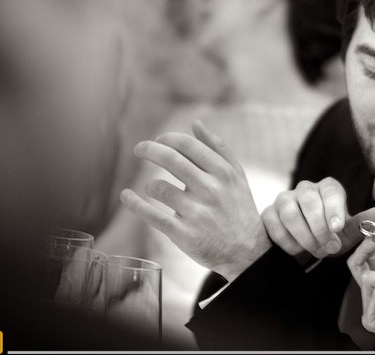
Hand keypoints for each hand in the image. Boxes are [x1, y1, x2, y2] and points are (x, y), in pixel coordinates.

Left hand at [120, 120, 269, 281]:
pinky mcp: (184, 235)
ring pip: (159, 188)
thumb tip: (195, 123)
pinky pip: (153, 216)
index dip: (167, 138)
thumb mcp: (237, 176)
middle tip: (138, 149)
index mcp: (223, 173)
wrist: (247, 252)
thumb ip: (219, 148)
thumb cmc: (239, 209)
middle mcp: (210, 190)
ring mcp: (197, 213)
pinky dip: (135, 204)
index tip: (157, 141)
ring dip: (149, 184)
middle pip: (170, 159)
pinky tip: (126, 196)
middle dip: (148, 150)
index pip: (187, 145)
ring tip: (152, 188)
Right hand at [261, 177, 374, 257]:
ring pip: (289, 212)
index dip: (333, 209)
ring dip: (304, 236)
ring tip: (316, 251)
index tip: (337, 229)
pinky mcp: (268, 213)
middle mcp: (305, 189)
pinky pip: (274, 225)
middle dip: (319, 227)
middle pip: (308, 199)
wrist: (305, 245)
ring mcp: (284, 199)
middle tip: (329, 248)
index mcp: (328, 188)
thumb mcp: (349, 233)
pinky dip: (287, 241)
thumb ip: (365, 225)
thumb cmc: (330, 236)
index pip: (331, 190)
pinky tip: (298, 251)